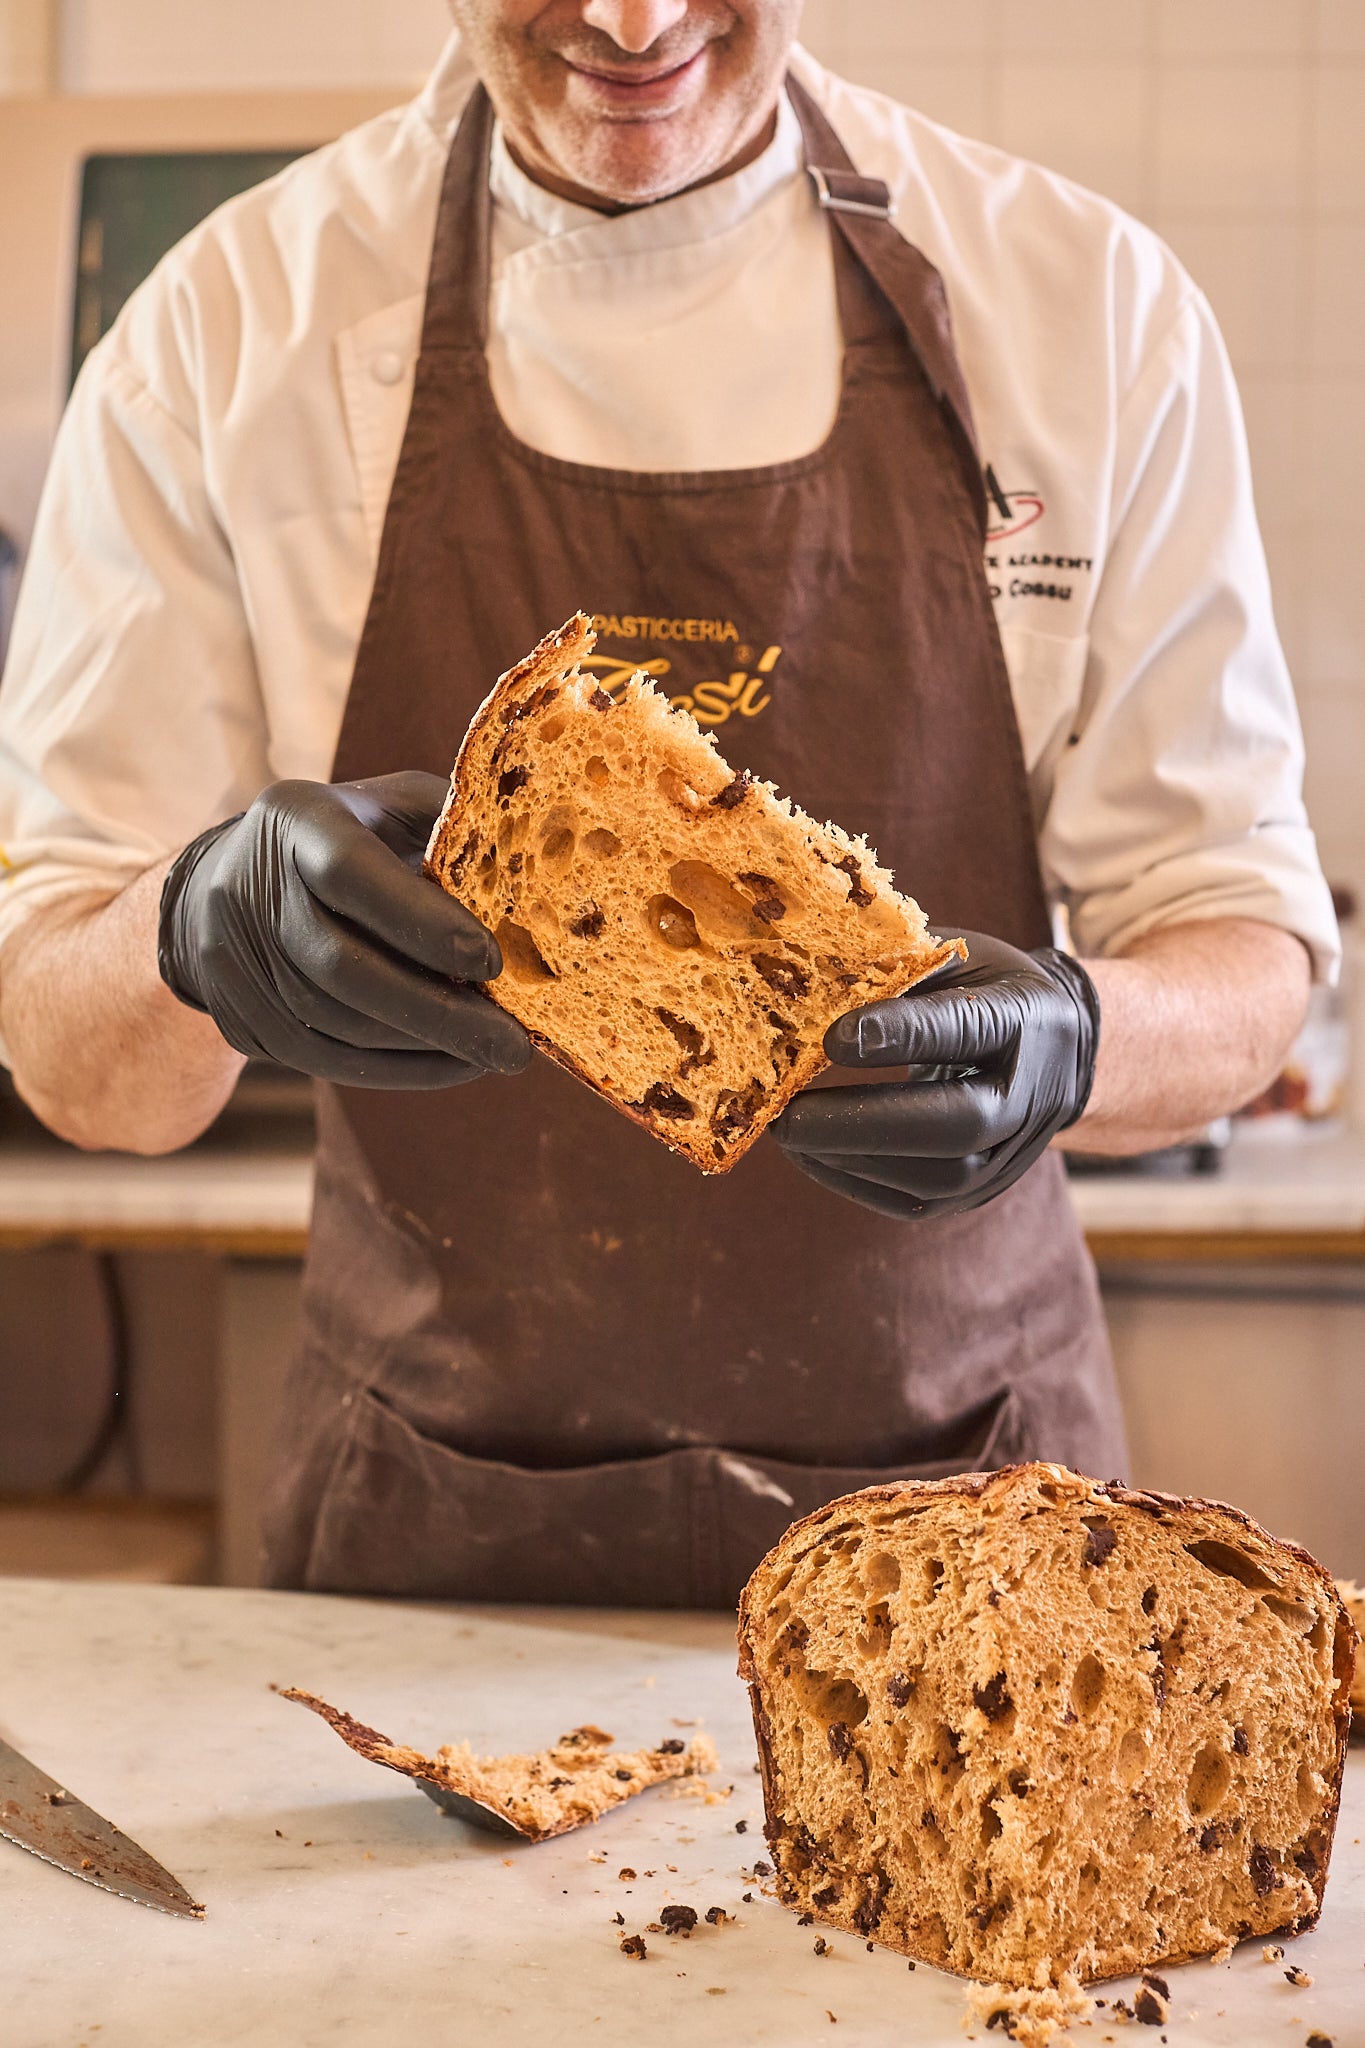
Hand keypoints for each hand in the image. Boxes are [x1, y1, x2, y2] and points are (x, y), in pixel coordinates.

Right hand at [157, 772, 530, 1087]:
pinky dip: (397, 1070)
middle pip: (340, 968)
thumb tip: (541, 872)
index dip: (421, 922)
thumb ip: (452, 829)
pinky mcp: (239, 1020)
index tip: (492, 962)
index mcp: (296, 820)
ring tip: (492, 1052)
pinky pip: (324, 1061)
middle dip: (437, 1011)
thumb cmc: (348, 836)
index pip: (350, 873)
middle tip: (513, 1044)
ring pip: (334, 1024)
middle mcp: (249, 889)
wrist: (229, 880)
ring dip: (423, 1047)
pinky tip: (452, 1065)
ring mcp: (233, 961)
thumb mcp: (394, 807)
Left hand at [773, 933, 1099, 1219]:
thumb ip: (898, 966)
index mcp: (1023, 1017)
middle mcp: (1029, 1095)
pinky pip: (915, 1201)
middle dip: (864, 1123)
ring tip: (786, 1133)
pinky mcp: (980, 1191)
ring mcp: (1009, 1154)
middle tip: (786, 1116)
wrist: (1057, 1053)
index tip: (831, 1037)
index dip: (901, 1035)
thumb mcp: (957, 957)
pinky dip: (854, 1180)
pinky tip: (810, 1154)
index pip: (964, 1030)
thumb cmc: (986, 990)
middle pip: (957, 1126)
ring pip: (935, 1177)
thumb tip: (809, 974)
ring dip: (849, 1158)